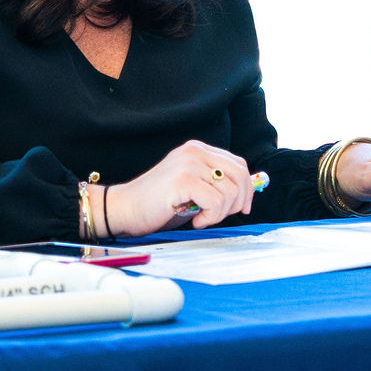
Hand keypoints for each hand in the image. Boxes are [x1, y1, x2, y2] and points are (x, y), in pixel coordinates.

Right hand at [105, 140, 253, 235]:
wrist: (124, 209)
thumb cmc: (157, 204)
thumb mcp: (192, 188)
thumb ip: (214, 184)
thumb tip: (246, 194)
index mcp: (198, 150)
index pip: (238, 164)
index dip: (246, 188)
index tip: (242, 208)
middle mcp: (195, 152)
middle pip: (240, 174)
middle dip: (238, 201)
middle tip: (220, 216)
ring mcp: (189, 164)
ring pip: (230, 191)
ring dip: (220, 213)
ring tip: (200, 218)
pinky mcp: (183, 180)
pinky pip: (216, 201)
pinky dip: (210, 217)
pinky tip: (195, 221)